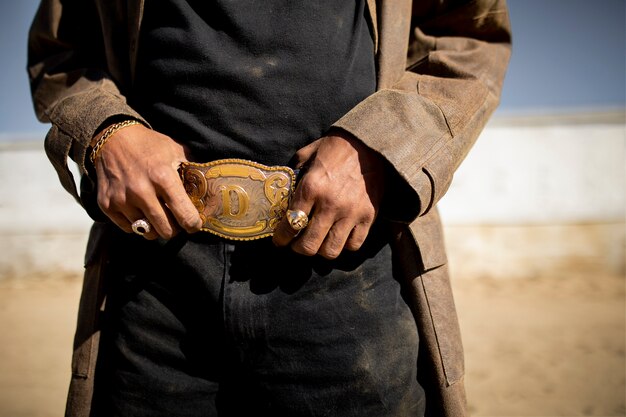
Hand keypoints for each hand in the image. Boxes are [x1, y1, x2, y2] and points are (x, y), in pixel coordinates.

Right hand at [92, 123, 201, 239]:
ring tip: (158, 214)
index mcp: (163, 177)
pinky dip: (137, 225)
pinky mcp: (107, 205)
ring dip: (156, 227)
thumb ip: (191, 173)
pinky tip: (141, 210)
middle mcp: (141, 191)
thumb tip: (208, 194)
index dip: (193, 224)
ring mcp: (122, 199)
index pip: (185, 215)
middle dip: (175, 228)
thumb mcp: (176, 152)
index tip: (194, 224)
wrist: (113, 138)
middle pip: (166, 230)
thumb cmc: (150, 146)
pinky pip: (129, 229)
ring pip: (147, 232)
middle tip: (176, 220)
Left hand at [272, 131, 384, 258]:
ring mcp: (351, 213)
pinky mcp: (368, 216)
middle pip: (309, 245)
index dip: (281, 238)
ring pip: (331, 250)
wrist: (371, 143)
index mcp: (311, 187)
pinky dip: (345, 244)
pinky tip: (339, 235)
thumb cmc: (336, 147)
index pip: (290, 224)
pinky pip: (354, 244)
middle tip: (297, 244)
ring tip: (318, 242)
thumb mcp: (308, 153)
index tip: (280, 241)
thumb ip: (295, 172)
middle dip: (298, 249)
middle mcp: (330, 204)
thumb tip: (283, 188)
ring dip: (321, 250)